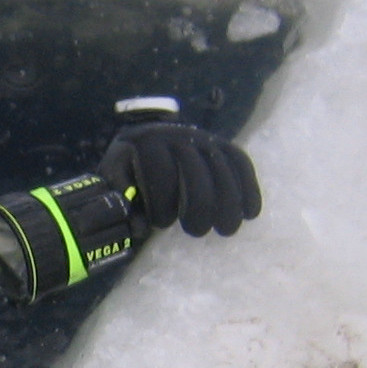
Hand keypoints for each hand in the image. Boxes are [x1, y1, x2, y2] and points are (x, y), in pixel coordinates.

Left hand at [97, 109, 259, 236]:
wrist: (146, 139)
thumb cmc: (128, 169)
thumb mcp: (115, 182)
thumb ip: (121, 203)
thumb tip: (138, 228)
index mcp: (145, 144)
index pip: (160, 173)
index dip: (163, 203)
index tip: (162, 224)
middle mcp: (176, 136)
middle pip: (196, 172)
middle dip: (200, 206)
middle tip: (197, 232)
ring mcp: (202, 137)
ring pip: (222, 168)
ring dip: (228, 202)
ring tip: (226, 229)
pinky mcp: (221, 144)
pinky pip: (240, 162)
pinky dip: (248, 187)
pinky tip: (251, 213)